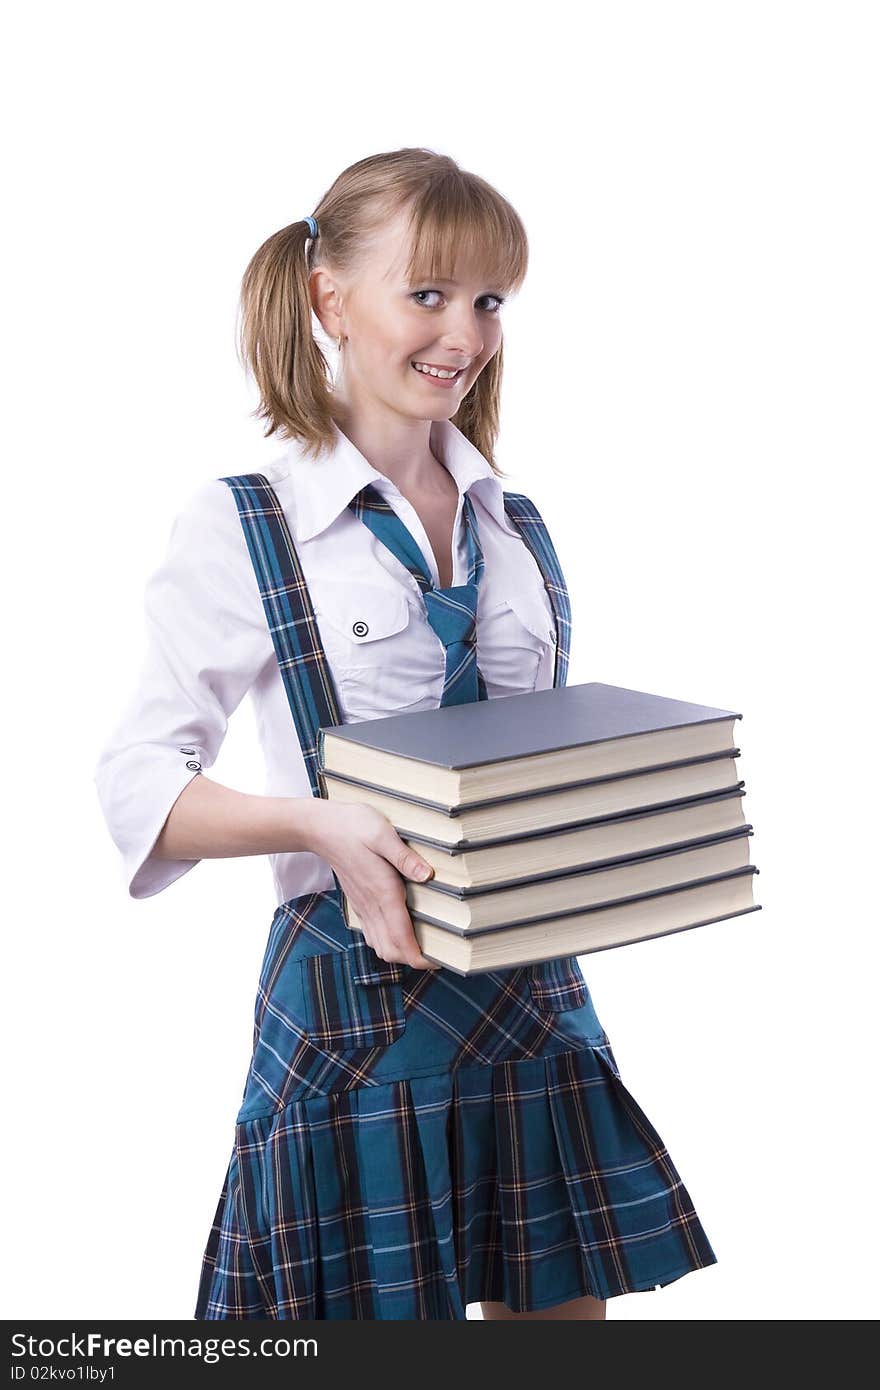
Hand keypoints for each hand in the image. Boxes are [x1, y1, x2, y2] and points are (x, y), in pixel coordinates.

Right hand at [308, 800, 440, 970]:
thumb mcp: (382, 834)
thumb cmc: (354, 827)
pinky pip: (372, 935)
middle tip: (437, 952)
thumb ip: (404, 857)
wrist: (322, 829)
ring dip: (400, 953)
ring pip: (380, 946)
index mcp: (382, 892)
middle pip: (391, 951)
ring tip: (423, 946)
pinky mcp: (358, 904)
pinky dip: (387, 943)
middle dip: (413, 960)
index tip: (438, 960)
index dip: (420, 957)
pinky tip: (400, 933)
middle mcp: (372, 906)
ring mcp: (363, 907)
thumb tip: (428, 875)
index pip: (401, 938)